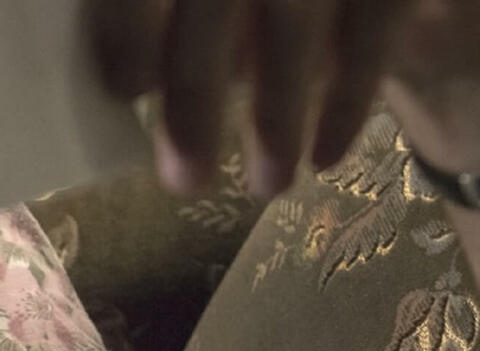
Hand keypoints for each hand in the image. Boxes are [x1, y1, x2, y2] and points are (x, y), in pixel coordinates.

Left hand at [92, 0, 479, 196]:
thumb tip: (129, 94)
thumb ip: (160, 33)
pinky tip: (325, 158)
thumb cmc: (236, 13)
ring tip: (266, 187)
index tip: (127, 90)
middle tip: (186, 181)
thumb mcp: (195, 19)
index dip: (130, 26)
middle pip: (217, 1)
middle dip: (196, 94)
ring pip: (297, 18)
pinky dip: (348, 102)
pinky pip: (370, 35)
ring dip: (278, 116)